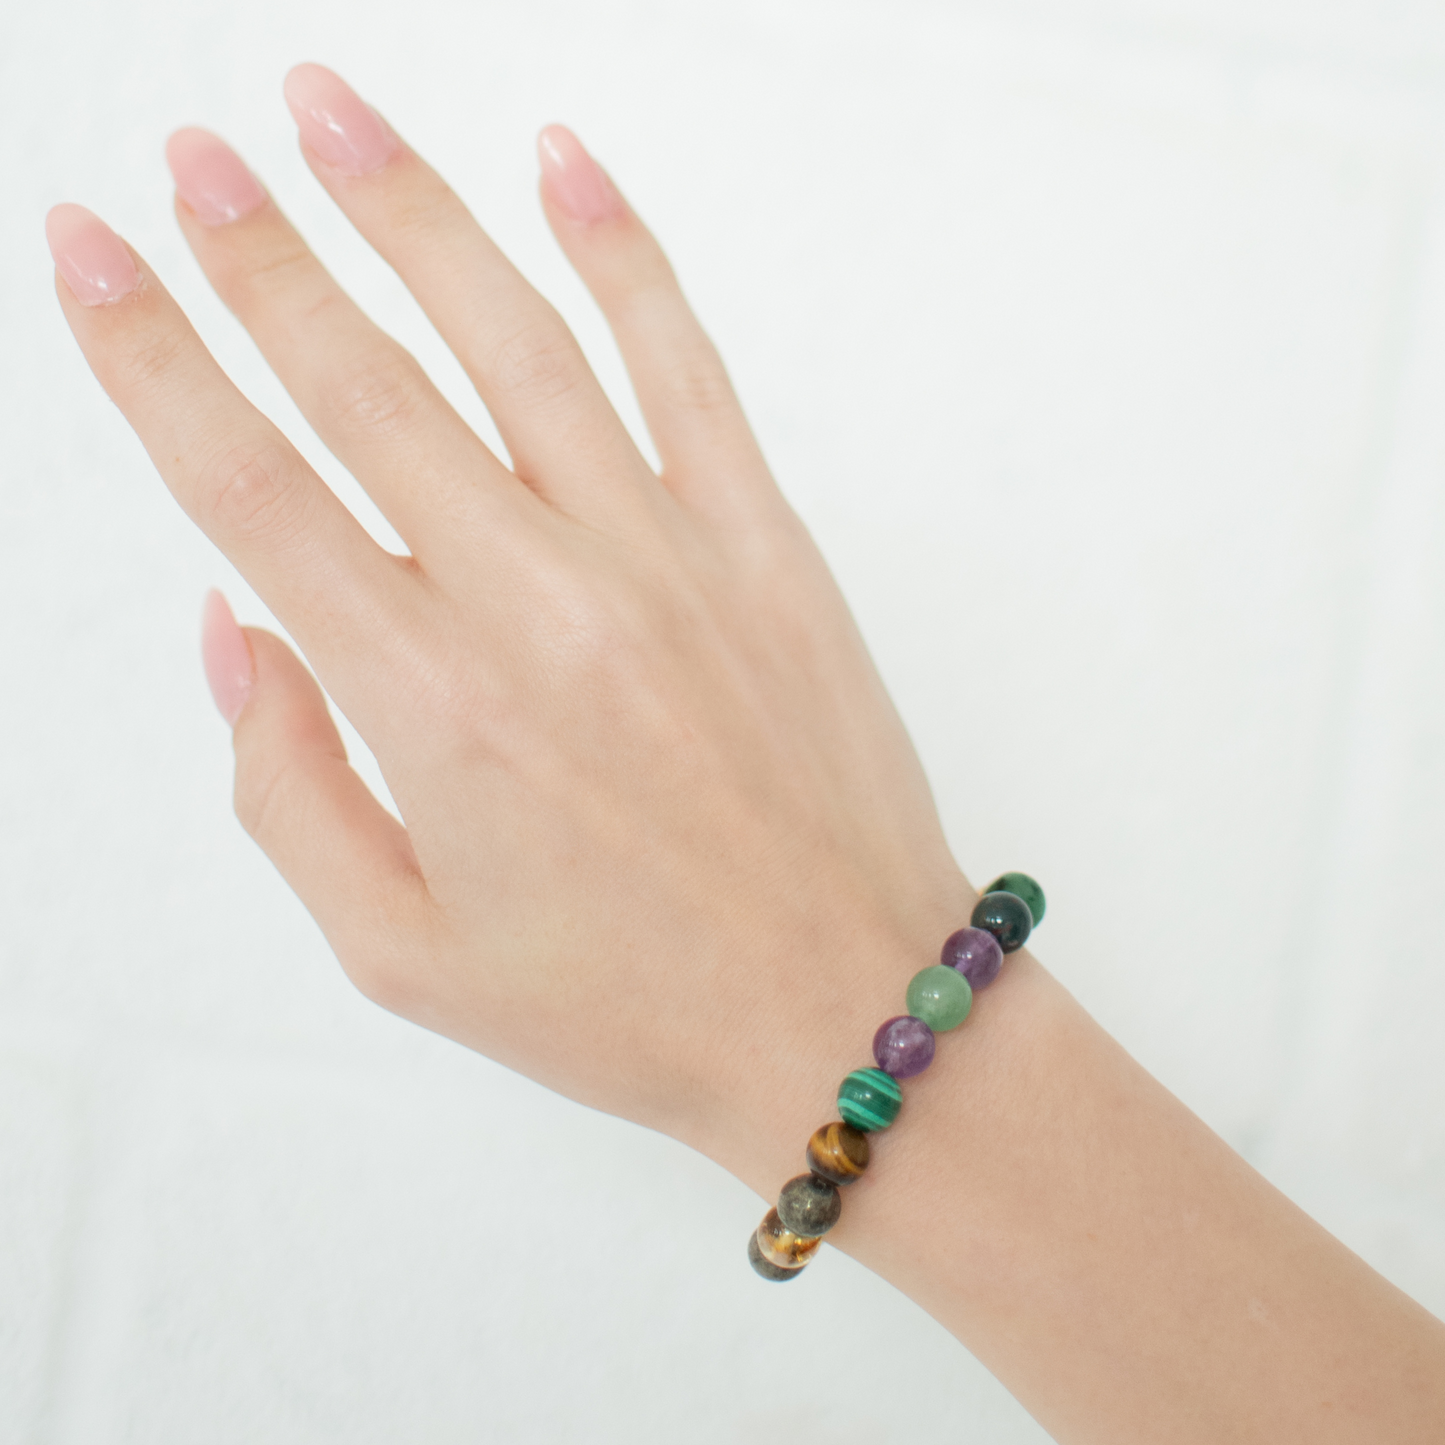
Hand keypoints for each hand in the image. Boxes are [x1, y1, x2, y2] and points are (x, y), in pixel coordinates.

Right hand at [46, 63, 972, 1177]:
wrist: (842, 1011)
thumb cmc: (625, 1004)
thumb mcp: (404, 951)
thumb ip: (289, 789)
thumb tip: (236, 626)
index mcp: (429, 708)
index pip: (250, 491)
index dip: (152, 357)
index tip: (90, 254)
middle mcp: (538, 606)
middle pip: (363, 387)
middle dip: (257, 256)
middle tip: (190, 156)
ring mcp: (665, 558)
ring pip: (513, 341)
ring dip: (410, 212)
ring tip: (327, 111)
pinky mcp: (766, 544)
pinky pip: (685, 368)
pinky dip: (624, 255)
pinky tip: (561, 160)